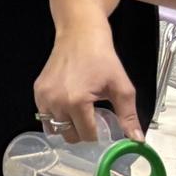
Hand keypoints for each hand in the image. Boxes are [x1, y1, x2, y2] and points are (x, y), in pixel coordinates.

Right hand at [35, 25, 141, 140]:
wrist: (80, 35)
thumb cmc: (102, 59)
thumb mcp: (122, 87)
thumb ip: (128, 116)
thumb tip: (137, 140)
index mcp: (77, 102)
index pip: (87, 135)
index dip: (99, 134)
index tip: (105, 125)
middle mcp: (56, 102)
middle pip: (69, 135)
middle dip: (82, 132)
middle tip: (92, 119)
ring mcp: (43, 96)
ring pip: (54, 128)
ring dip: (67, 126)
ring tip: (79, 113)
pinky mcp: (37, 91)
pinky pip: (44, 115)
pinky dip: (55, 116)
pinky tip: (67, 105)